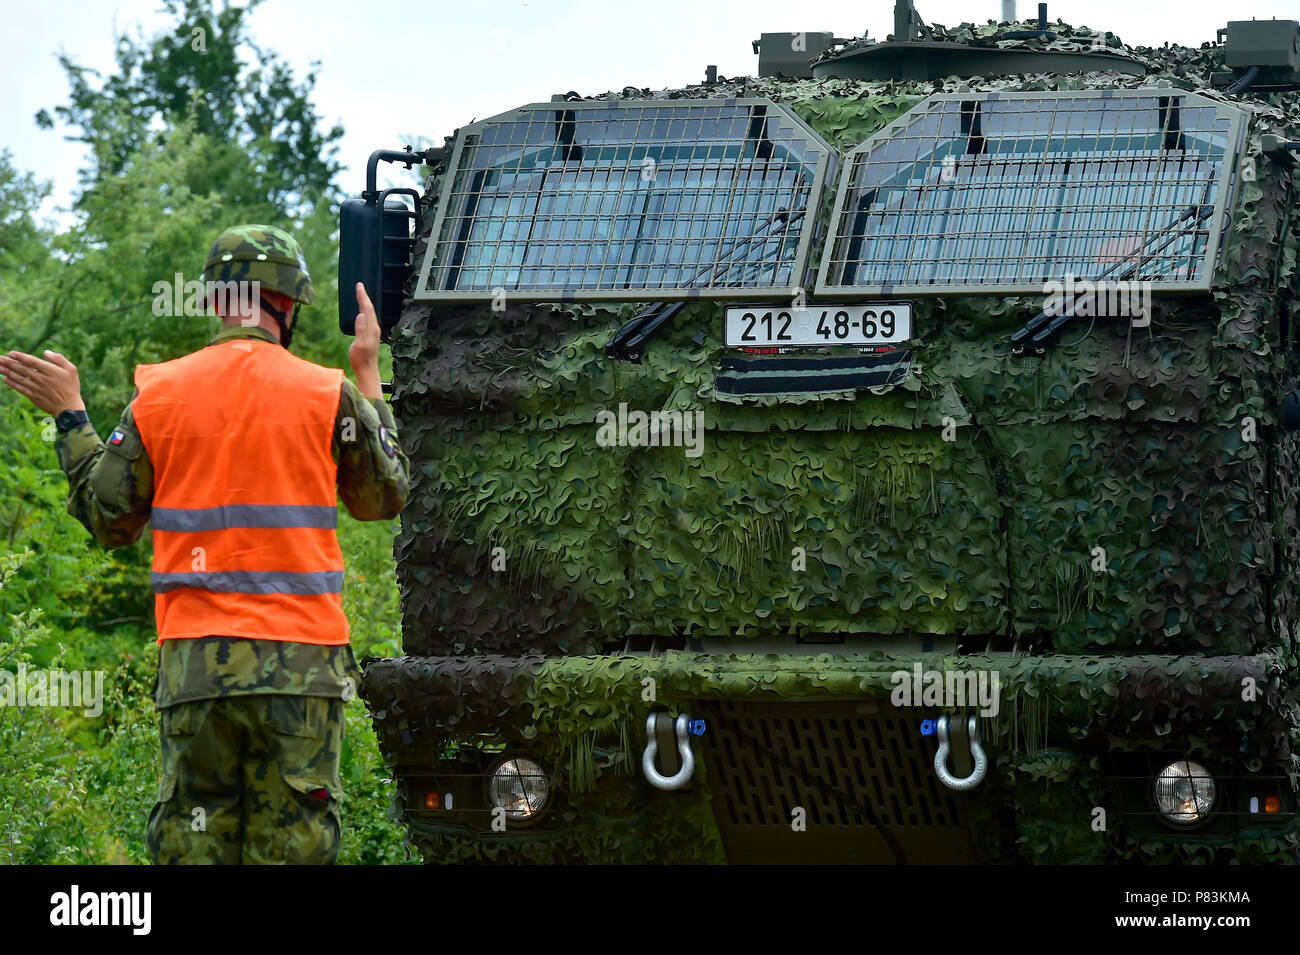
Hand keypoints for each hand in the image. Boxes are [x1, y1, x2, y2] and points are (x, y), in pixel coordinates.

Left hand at [0, 350, 85, 415]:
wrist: (69, 408)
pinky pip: (21, 388)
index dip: (21, 357)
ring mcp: (36, 388)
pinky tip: (6, 379)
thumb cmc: (71, 387)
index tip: (11, 353)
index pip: (32, 361)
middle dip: (9, 363)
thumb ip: (59, 359)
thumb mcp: (72, 370)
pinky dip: (13, 384)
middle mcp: (42, 379)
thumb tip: (46, 352)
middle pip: (22, 369)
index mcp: (50, 371)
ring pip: (19, 378)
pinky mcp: (34, 396)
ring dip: (7, 372)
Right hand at [349, 283, 381, 398]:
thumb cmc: (362, 359)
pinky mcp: (370, 335)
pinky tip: (362, 312)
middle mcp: (374, 328)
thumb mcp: (360, 345)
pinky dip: (365, 311)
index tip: (359, 286)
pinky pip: (368, 318)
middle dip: (364, 296)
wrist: (367, 370)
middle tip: (359, 286)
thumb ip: (361, 330)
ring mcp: (373, 332)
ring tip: (360, 295)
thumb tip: (361, 315)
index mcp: (371, 328)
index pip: (367, 308)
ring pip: (370, 313)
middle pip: (370, 308)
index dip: (363, 296)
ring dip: (365, 302)